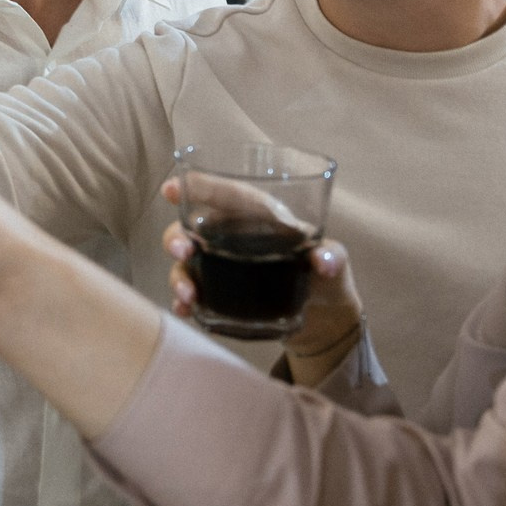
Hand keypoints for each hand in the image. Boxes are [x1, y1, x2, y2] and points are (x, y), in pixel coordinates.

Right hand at [158, 175, 362, 384]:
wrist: (325, 316)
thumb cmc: (327, 275)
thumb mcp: (335, 262)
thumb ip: (332, 257)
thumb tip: (324, 262)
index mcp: (260, 218)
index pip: (227, 196)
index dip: (199, 189)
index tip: (171, 190)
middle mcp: (234, 238)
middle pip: (193, 228)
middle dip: (177, 236)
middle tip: (180, 250)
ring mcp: (224, 267)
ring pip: (188, 263)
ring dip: (179, 275)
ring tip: (188, 294)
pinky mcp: (223, 294)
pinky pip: (196, 293)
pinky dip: (185, 301)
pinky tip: (185, 310)